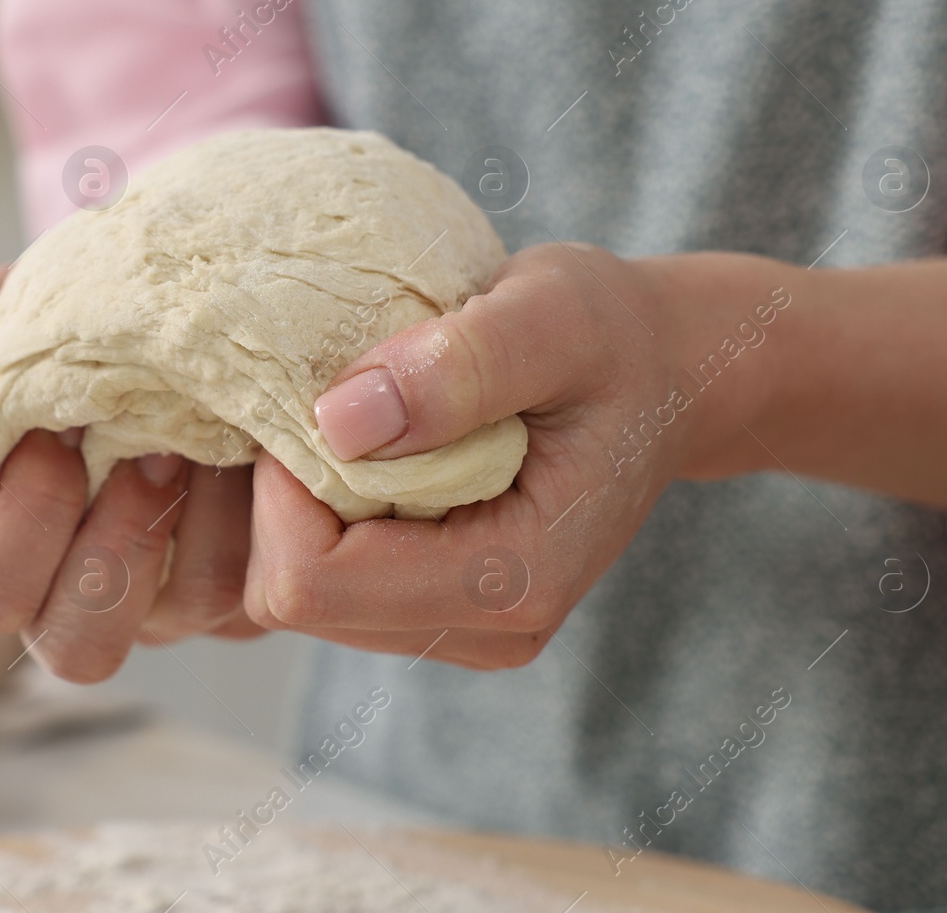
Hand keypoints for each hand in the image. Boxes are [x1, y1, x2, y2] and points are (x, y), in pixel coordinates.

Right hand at [0, 266, 262, 682]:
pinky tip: (248, 445)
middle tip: (145, 450)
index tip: (54, 434)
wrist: (187, 301)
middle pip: (76, 649)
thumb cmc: (68, 321)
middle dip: (112, 544)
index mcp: (0, 543)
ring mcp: (171, 598)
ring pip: (182, 614)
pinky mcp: (250, 586)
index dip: (19, 520)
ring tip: (199, 441)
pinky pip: (256, 584)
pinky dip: (256, 508)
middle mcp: (83, 593)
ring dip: (194, 517)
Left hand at [246, 239, 946, 661]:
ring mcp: (459, 629)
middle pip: (293, 598)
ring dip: (296, 505)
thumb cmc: (614, 334)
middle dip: (279, 499)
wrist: (666, 373)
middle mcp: (485, 632)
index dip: (281, 488)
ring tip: (352, 415)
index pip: (315, 581)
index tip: (314, 392)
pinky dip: (317, 514)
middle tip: (319, 397)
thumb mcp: (552, 314)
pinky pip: (324, 580)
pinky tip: (361, 446)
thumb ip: (460, 367)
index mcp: (514, 581)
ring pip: (297, 595)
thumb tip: (338, 421)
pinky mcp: (436, 608)